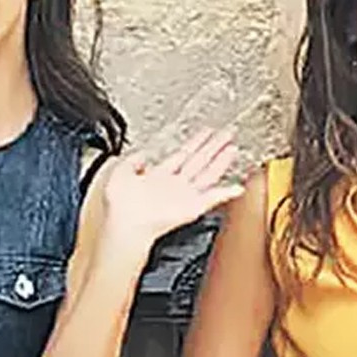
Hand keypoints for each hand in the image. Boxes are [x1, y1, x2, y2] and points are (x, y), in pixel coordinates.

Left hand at [101, 127, 243, 247]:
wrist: (126, 224)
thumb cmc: (119, 206)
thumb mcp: (120, 173)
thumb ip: (132, 160)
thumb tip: (142, 154)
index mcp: (158, 177)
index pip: (183, 155)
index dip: (195, 142)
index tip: (206, 132)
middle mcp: (174, 186)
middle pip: (199, 161)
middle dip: (213, 147)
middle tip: (226, 134)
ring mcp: (184, 196)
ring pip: (208, 174)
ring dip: (221, 162)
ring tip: (232, 148)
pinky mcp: (191, 208)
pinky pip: (212, 199)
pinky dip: (226, 194)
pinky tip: (237, 188)